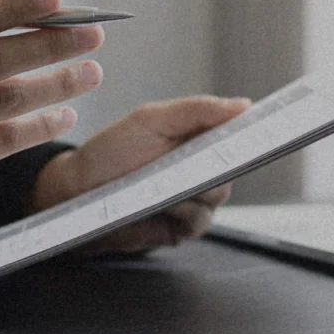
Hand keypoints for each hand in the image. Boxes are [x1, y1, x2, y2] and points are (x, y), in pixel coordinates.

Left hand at [31, 95, 250, 251]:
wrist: (76, 192)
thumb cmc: (110, 152)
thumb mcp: (152, 119)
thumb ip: (198, 109)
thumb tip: (243, 105)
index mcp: (198, 137)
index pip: (236, 133)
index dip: (250, 131)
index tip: (257, 129)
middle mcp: (201, 168)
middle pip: (231, 167)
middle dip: (216, 163)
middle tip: (195, 159)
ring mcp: (194, 199)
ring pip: (217, 195)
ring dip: (195, 188)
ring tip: (167, 182)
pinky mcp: (182, 228)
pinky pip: (199, 221)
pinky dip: (184, 211)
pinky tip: (165, 203)